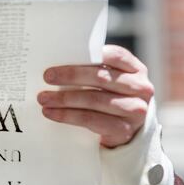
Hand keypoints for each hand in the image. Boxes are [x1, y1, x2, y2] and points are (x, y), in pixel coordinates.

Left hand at [37, 45, 153, 147]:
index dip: (90, 55)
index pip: (115, 55)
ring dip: (64, 99)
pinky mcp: (124, 129)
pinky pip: (91, 120)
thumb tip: (57, 63)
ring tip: (43, 98)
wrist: (126, 129)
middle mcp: (140, 88)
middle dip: (71, 76)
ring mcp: (135, 110)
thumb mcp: (109, 80)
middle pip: (101, 78)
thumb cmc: (111, 96)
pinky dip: (68, 116)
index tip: (65, 55)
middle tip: (47, 76)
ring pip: (94, 100)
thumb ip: (93, 68)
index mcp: (135, 69)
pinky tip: (52, 113)